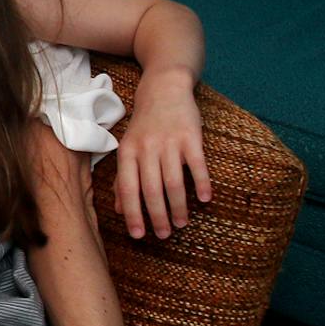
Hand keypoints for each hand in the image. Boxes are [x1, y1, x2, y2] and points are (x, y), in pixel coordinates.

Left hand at [112, 82, 208, 238]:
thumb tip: (119, 209)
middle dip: (157, 216)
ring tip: (182, 223)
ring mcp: (169, 142)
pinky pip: (197, 165)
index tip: (138, 235)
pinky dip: (202, 184)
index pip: (128, 189)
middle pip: (152, 190)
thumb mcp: (128, 148)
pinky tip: (206, 200)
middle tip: (164, 234)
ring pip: (173, 182)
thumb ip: (123, 177)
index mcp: (127, 152)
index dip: (133, 214)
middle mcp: (146, 148)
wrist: (164, 90)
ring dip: (178, 206)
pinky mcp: (190, 137)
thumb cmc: (144, 125)